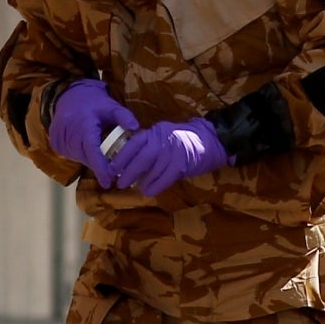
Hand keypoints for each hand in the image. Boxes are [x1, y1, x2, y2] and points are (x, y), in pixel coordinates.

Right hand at [48, 79, 139, 181]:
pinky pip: (70, 155)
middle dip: (99, 165)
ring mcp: (59, 140)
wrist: (69, 96)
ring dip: (90, 159)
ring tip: (99, 153)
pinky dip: (80, 155)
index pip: (92, 151)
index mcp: (84, 126)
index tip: (108, 181)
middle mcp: (69, 134)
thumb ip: (124, 116)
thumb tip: (136, 127)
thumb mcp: (110, 106)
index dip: (100, 167)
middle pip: (86, 158)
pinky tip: (86, 148)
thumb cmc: (93, 103)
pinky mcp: (55, 143)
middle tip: (111, 169)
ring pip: (78, 158)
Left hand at [106, 117, 229, 195]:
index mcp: (156, 131)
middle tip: (120, 183)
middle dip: (128, 171)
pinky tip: (149, 192)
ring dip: (142, 181)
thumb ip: (149, 146)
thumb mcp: (164, 137)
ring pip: (153, 169)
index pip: (134, 143)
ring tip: (136, 189)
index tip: (112, 168)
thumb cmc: (185, 141)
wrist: (212, 141)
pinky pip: (165, 178)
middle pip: (141, 157)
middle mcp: (163, 139)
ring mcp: (174, 150)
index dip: (121, 157)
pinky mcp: (183, 163)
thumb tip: (130, 163)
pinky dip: (155, 186)